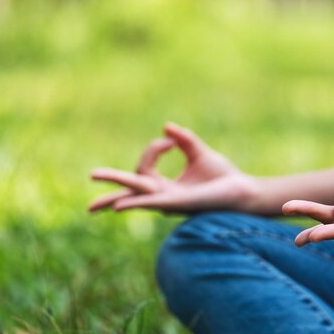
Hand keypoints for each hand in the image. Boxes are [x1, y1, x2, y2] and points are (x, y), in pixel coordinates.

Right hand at [89, 123, 257, 212]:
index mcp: (165, 187)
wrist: (243, 189)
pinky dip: (136, 202)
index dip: (153, 149)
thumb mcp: (199, 153)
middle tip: (89, 176)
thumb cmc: (223, 176)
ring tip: (93, 204)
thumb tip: (166, 128)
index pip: (144, 166)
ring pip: (137, 195)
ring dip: (116, 196)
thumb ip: (183, 140)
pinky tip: (120, 206)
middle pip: (130, 188)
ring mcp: (169, 202)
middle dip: (111, 184)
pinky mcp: (178, 204)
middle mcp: (163, 196)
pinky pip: (152, 203)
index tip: (171, 140)